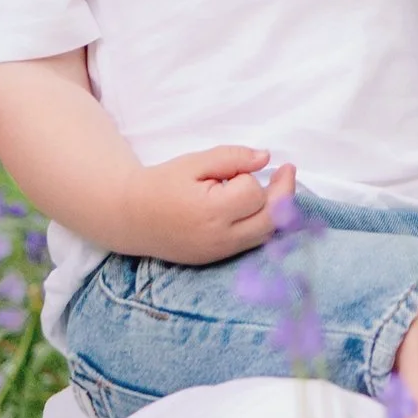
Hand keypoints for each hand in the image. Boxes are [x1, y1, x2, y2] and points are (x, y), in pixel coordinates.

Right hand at [117, 148, 296, 265]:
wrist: (130, 217)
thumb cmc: (161, 184)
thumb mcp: (194, 162)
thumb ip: (232, 158)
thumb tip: (266, 157)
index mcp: (211, 212)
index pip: (253, 193)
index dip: (249, 177)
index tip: (234, 170)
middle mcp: (219, 238)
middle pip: (271, 220)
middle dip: (284, 194)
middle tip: (287, 171)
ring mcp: (219, 253)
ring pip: (266, 235)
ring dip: (278, 211)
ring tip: (277, 187)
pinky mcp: (217, 259)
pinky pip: (251, 244)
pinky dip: (263, 225)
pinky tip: (260, 208)